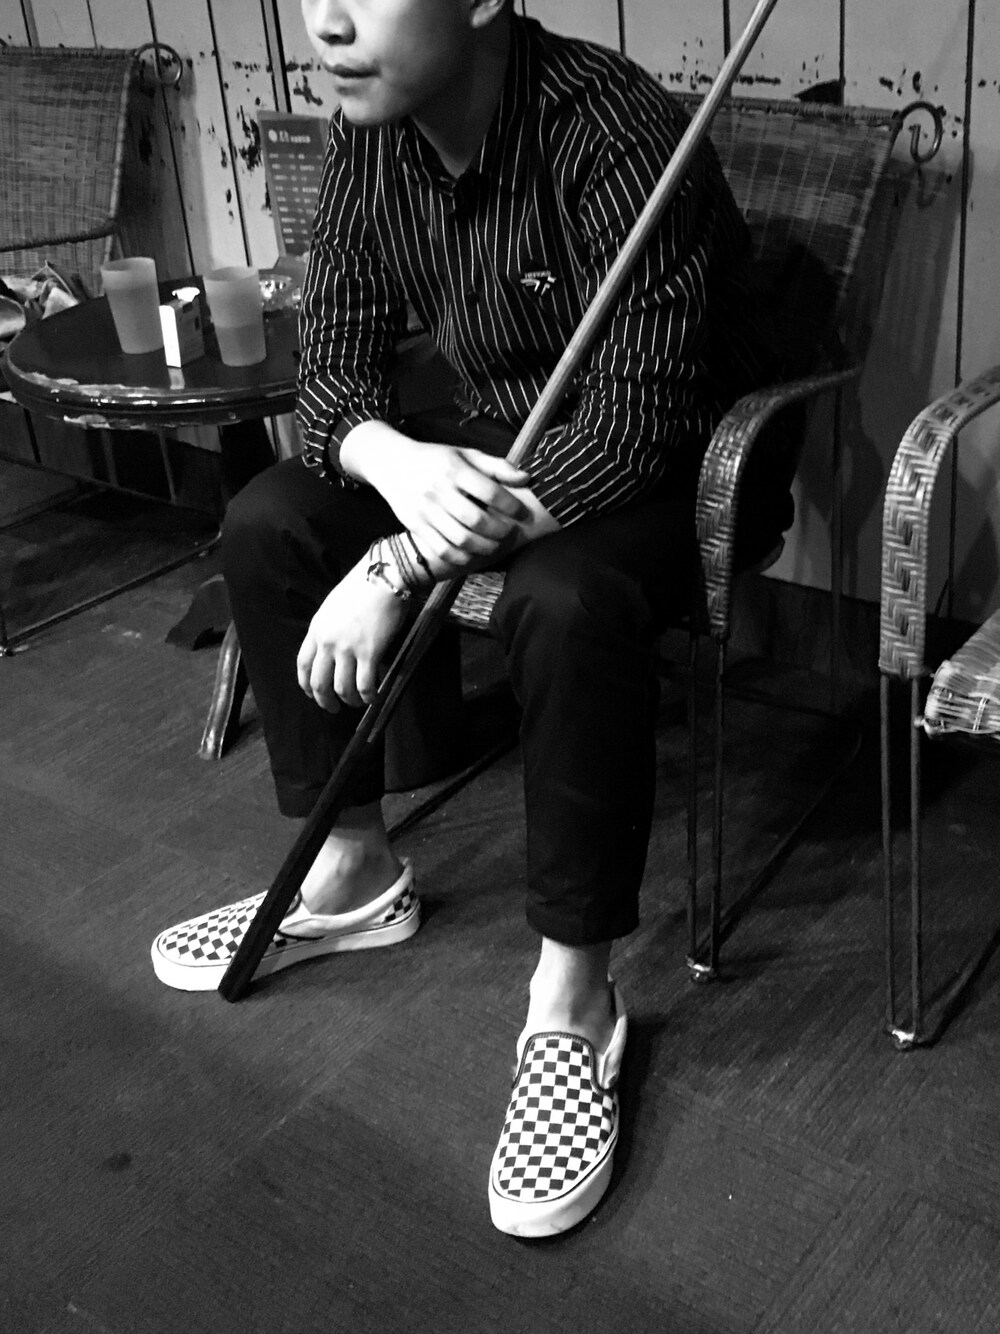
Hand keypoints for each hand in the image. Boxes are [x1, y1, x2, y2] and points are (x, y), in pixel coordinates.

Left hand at [296, 557, 409, 711]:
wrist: (383, 577)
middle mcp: (328, 642)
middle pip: (319, 682)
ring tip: (358, 702)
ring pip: (342, 688)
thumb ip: (328, 629)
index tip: (314, 694)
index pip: (303, 665)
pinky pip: (365, 684)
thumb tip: (334, 651)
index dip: (307, 685)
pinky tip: (374, 696)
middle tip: (334, 708)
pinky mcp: (369, 652)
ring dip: (350, 700)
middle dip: (325, 701)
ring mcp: (348, 648)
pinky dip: (368, 696)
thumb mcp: (333, 607)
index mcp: (316, 629)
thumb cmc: (361, 587)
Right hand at [343, 427, 532, 572]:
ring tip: (495, 545)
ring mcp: (425, 511)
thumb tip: (526, 478)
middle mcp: (439, 490)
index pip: (489, 491)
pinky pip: (443, 549)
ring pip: (460, 539)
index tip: (522, 513)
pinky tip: (473, 553)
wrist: (392, 464)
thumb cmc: (436, 459)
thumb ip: (496, 466)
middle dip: (499, 531)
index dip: (511, 506)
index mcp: (454, 469)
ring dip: (484, 547)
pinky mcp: (416, 526)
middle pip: (476, 520)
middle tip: (510, 533)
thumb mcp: (465, 454)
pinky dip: (462, 556)